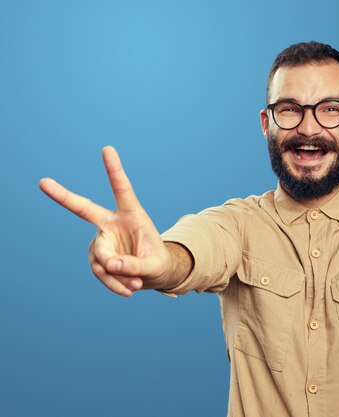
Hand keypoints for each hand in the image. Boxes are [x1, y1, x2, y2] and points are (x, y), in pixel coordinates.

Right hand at [40, 146, 172, 296]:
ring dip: (118, 276)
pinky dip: (115, 284)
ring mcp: (101, 240)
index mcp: (132, 214)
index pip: (122, 190)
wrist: (153, 275)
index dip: (114, 170)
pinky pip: (100, 272)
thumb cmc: (159, 263)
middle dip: (62, 196)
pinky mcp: (96, 257)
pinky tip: (129, 290)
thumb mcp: (155, 266)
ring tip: (136, 285)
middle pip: (84, 209)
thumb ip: (136, 265)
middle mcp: (111, 223)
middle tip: (43, 182)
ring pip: (100, 258)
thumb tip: (110, 264)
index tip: (107, 149)